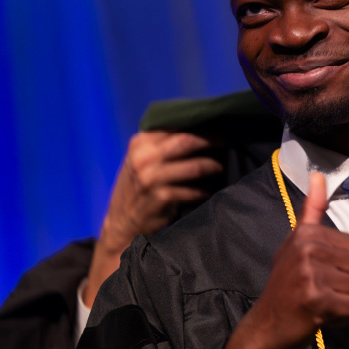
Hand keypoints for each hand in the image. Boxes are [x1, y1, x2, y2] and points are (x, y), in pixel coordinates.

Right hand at [84, 131, 223, 305]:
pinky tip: (210, 192)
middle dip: (211, 140)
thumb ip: (163, 145)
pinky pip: (194, 192)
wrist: (121, 222)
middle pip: (186, 141)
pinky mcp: (161, 198)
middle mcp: (143, 158)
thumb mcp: (142, 160)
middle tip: (227, 142)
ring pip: (195, 167)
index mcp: (140, 143)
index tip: (218, 128)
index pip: (175, 126)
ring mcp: (151, 179)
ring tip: (220, 168)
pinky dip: (205, 192)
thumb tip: (200, 130)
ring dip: (213, 167)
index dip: (200, 126)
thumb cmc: (138, 187)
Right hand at [219, 173, 348, 348]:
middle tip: (324, 293)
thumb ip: (312, 210)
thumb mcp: (296, 244)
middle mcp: (307, 249)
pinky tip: (322, 318)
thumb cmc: (287, 286)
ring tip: (323, 305)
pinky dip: (345, 319)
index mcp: (306, 233)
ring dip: (348, 303)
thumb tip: (318, 174)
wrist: (264, 328)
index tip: (323, 275)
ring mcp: (309, 275)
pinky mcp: (315, 301)